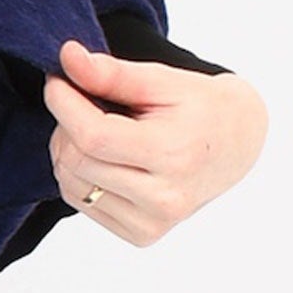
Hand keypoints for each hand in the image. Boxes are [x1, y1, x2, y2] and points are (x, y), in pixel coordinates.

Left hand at [44, 37, 267, 246]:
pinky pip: (80, 203)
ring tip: (95, 128)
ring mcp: (153, 223)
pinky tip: (101, 156)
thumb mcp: (160, 79)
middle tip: (83, 101)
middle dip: (66, 124)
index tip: (57, 80)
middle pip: (77, 160)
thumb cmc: (199, 106)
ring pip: (71, 184)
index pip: (92, 136)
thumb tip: (67, 57)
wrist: (235, 143)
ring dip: (67, 150)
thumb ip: (111, 73)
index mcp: (173, 156)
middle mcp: (164, 199)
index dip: (63, 104)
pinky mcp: (141, 235)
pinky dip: (78, 175)